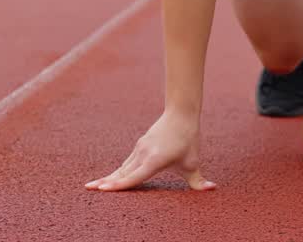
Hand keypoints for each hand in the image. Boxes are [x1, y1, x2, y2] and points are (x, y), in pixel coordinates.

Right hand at [85, 110, 216, 191]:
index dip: (119, 185)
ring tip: (93, 186)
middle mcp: (143, 155)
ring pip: (122, 167)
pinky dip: (118, 171)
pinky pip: (127, 162)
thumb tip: (212, 189)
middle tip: (89, 188)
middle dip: (105, 182)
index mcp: (154, 160)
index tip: (103, 189)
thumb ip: (200, 181)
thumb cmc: (187, 139)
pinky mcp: (140, 146)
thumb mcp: (193, 163)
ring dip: (109, 177)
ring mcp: (139, 149)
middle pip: (122, 172)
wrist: (180, 114)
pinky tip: (111, 178)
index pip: (134, 177)